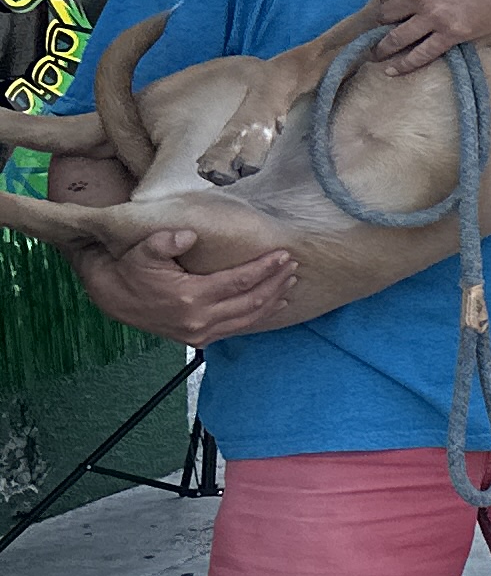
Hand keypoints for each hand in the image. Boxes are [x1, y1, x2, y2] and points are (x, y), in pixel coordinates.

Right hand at [80, 227, 300, 343]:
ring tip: (290, 282)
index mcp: (189, 297)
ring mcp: (199, 333)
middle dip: (276, 283)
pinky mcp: (198, 339)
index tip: (283, 254)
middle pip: (251, 302)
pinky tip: (271, 304)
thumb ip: (165, 242)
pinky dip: (258, 316)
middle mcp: (198, 320)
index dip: (265, 268)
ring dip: (272, 300)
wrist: (112, 299)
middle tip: (293, 266)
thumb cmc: (131, 271)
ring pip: (248, 319)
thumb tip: (188, 235)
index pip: (240, 282)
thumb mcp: (143, 252)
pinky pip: (237, 329)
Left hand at [366, 0, 490, 73]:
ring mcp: (434, 18)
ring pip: (397, 38)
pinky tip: (392, 71)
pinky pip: (421, 54)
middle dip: (382, 25)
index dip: (387, 2)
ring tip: (376, 56)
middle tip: (380, 32)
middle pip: (386, 16)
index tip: (390, 10)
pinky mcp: (450, 35)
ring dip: (383, 49)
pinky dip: (404, 65)